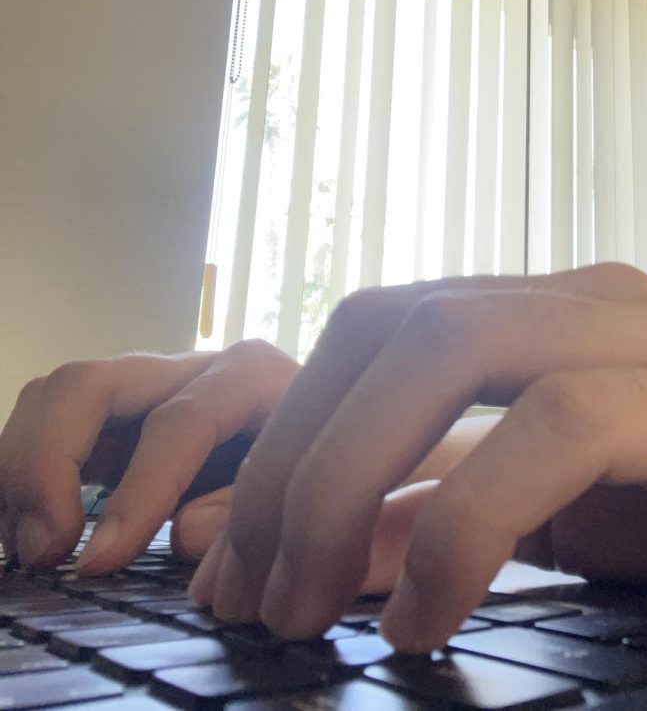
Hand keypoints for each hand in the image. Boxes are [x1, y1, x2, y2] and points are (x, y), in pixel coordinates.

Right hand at [0, 340, 297, 573]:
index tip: (97, 562)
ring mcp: (149, 384)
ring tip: (32, 549)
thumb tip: (181, 533)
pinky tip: (31, 531)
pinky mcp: (121, 414)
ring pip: (55, 398)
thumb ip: (254, 514)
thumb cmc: (321, 468)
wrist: (333, 443)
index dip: (135, 495)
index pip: (177, 423)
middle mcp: (193, 366)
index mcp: (252, 374)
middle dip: (45, 465)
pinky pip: (51, 425)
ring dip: (23, 470)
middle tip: (44, 550)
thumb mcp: (312, 490)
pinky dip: (27, 474)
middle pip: (87, 385)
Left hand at [190, 263, 646, 650]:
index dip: (288, 435)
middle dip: (296, 462)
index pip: (375, 329)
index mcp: (543, 315)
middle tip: (254, 592)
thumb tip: (327, 551)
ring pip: (452, 350)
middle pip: (389, 327)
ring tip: (312, 606)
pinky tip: (430, 608)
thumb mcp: (559, 516)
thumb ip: (449, 513)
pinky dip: (467, 519)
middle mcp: (583, 302)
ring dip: (349, 483)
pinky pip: (558, 429)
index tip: (239, 560)